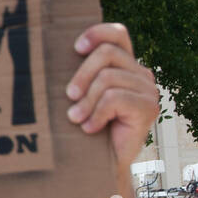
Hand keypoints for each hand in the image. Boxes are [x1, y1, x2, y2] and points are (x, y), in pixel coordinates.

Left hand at [65, 23, 159, 167]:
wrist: (101, 163)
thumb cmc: (84, 126)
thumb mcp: (78, 95)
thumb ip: (77, 75)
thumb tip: (48, 55)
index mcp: (124, 65)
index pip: (117, 34)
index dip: (97, 33)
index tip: (75, 48)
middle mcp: (140, 73)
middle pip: (107, 53)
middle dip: (82, 75)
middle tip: (69, 97)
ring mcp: (147, 90)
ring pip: (108, 78)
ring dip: (87, 101)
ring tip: (77, 119)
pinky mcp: (149, 108)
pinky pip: (115, 99)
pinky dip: (97, 115)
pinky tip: (90, 129)